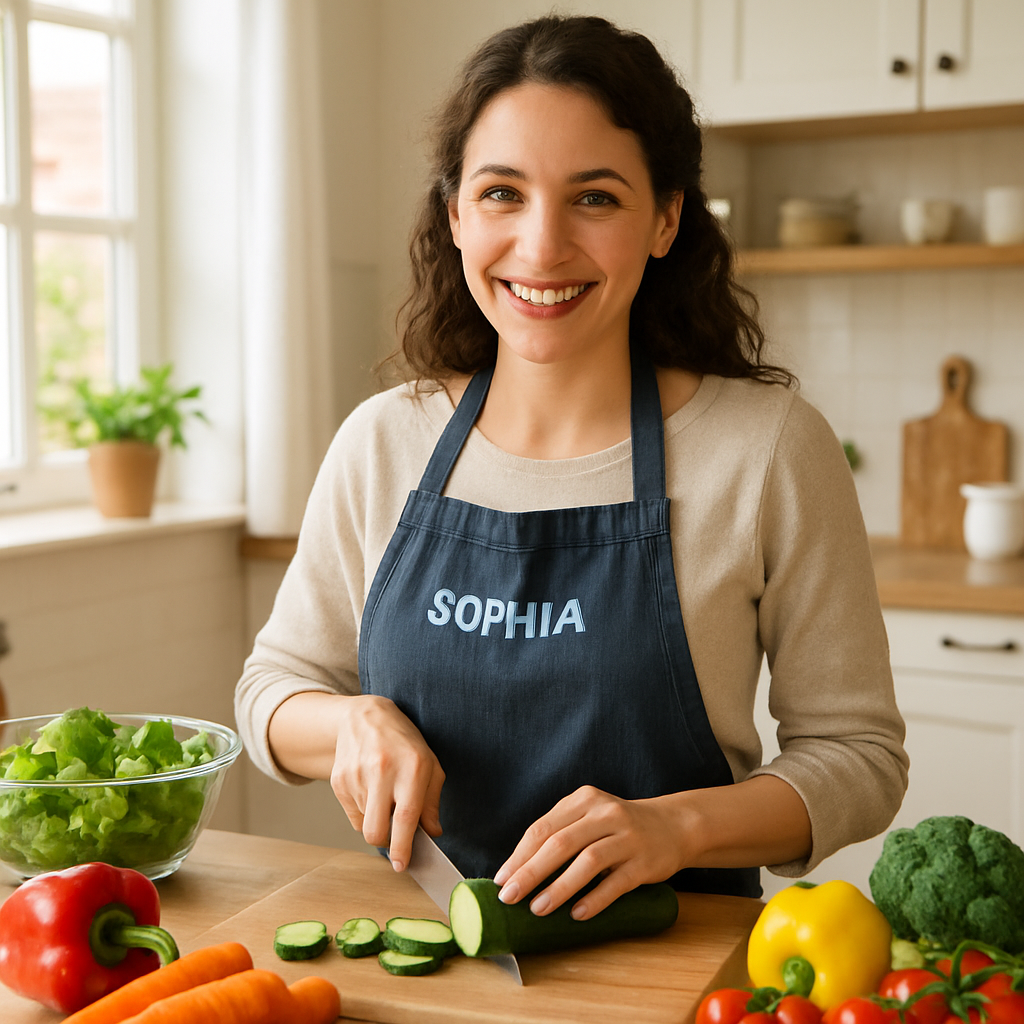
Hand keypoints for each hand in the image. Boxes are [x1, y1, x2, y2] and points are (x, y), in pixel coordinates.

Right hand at [329, 694, 444, 871]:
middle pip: (376, 830)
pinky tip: (370, 790)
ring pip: (364, 825)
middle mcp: (382, 771)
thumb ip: (432, 800)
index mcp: (411, 767)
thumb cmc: (404, 742)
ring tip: (384, 795)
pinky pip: (352, 815)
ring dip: (376, 820)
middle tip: (395, 838)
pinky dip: (363, 811)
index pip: (405, 817)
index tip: (402, 865)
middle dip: (386, 843)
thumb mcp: (430, 764)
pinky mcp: (338, 780)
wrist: (365, 717)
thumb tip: (432, 833)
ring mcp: (356, 775)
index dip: (403, 846)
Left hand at [492, 785, 691, 919]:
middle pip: (560, 843)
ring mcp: (627, 836)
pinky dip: (594, 899)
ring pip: (587, 861)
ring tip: (538, 909)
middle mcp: (605, 813)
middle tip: (509, 897)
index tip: (501, 879)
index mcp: (584, 800)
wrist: (672, 825)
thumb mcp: (589, 817)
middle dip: (530, 872)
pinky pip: (616, 883)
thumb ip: (560, 833)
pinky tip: (577, 914)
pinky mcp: (644, 861)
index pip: (543, 828)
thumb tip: (518, 870)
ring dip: (559, 887)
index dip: (519, 855)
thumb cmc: (618, 827)